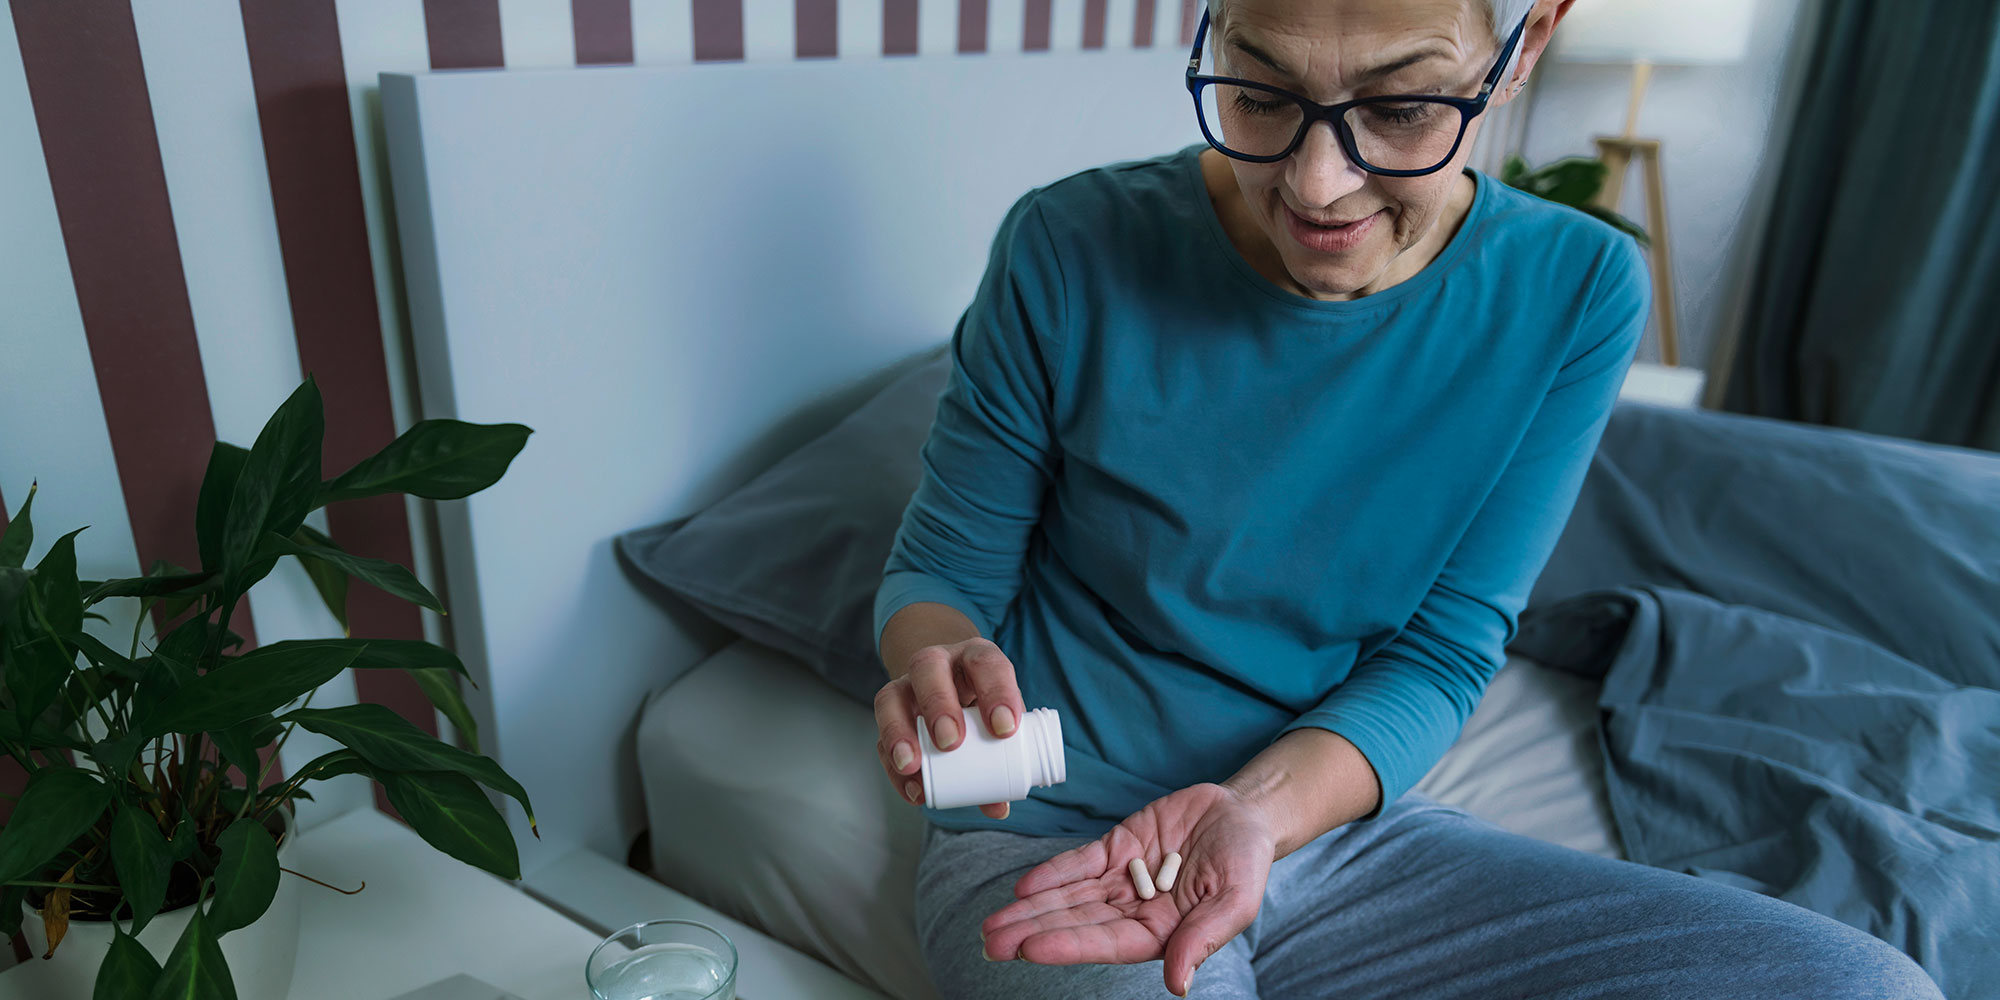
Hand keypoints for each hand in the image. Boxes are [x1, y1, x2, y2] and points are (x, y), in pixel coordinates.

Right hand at [873, 637, 1025, 819]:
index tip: (1004, 728)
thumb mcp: (1000, 718)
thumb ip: (1003, 758)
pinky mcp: (890, 714)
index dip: (996, 691)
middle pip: (928, 667)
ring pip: (891, 696)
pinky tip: (911, 787)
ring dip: (899, 732)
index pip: (986, 662)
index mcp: (975, 657)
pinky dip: (892, 764)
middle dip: (938, 705)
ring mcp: (907, 686)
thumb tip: (999, 806)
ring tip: (912, 765)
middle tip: (950, 743)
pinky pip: (881, 735)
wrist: (953, 686)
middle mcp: (938, 663)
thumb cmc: (983, 705)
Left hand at [978, 783, 1277, 996]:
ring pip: (1069, 898)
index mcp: (1162, 933)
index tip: (1030, 949)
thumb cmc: (1246, 863)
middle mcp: (1134, 911)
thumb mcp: (1235, 901)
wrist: (1244, 814)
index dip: (1067, 946)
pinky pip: (1079, 863)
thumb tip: (1176, 986)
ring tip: (992, 924)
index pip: (1106, 944)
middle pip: (1076, 924)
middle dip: (1032, 933)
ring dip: (1031, 910)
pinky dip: (1051, 874)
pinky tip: (1023, 887)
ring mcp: (1122, 880)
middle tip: (989, 944)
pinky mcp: (1116, 847)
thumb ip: (1202, 939)